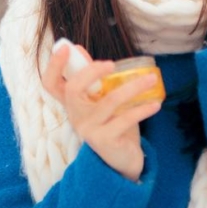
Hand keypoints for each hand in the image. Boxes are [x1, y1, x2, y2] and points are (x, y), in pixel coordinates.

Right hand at [41, 42, 160, 180]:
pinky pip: (125, 119)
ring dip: (133, 87)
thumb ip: (91, 77)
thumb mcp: (99, 99)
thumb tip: (79, 48)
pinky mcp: (104, 140)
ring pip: (109, 101)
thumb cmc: (111, 123)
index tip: (65, 47)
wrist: (122, 160)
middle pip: (72, 89)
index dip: (54, 65)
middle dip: (91, 72)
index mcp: (71, 103)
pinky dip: (142, 109)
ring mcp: (88, 129)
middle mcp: (75, 115)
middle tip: (111, 64)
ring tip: (151, 79)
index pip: (51, 84)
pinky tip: (155, 104)